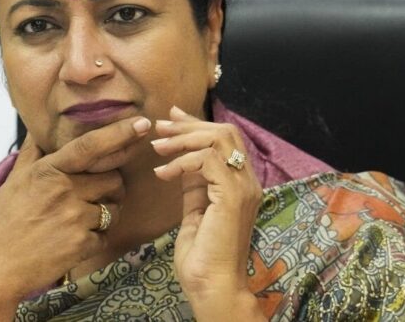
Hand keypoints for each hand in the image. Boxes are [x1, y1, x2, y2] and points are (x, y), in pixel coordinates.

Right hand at [0, 115, 151, 320]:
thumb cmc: (2, 222)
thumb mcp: (14, 181)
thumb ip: (32, 153)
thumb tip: (37, 129)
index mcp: (49, 171)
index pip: (90, 146)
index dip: (118, 133)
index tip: (141, 123)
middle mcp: (64, 191)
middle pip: (113, 179)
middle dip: (111, 186)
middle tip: (93, 194)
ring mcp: (74, 218)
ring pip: (113, 208)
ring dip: (106, 212)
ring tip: (79, 219)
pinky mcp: (82, 245)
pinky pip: (105, 235)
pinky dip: (96, 238)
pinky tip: (74, 240)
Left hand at [153, 106, 264, 320]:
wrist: (211, 286)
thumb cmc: (202, 256)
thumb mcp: (195, 210)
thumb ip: (193, 183)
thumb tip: (182, 156)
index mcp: (241, 184)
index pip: (225, 140)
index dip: (197, 124)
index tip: (171, 118)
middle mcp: (248, 181)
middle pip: (224, 132)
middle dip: (188, 125)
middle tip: (159, 127)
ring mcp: (243, 187)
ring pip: (217, 140)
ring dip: (182, 139)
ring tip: (156, 147)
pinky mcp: (232, 195)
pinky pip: (206, 160)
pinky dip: (181, 161)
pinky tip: (162, 174)